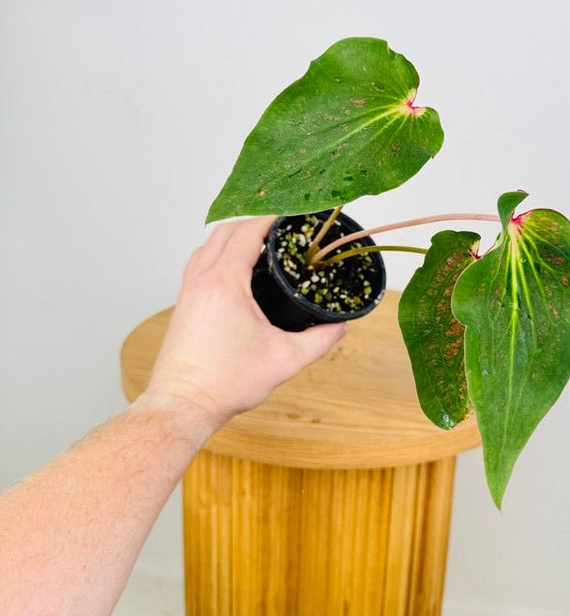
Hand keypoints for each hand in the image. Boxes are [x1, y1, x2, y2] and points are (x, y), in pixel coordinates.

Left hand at [143, 216, 347, 428]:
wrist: (183, 404)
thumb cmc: (225, 383)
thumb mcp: (283, 361)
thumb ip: (318, 342)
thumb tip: (341, 328)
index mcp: (225, 284)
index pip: (247, 232)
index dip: (271, 216)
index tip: (290, 211)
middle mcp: (202, 280)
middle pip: (225, 231)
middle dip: (253, 220)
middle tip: (281, 224)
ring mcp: (188, 290)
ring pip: (208, 244)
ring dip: (232, 234)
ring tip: (259, 239)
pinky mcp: (183, 303)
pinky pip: (199, 262)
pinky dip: (217, 252)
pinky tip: (233, 266)